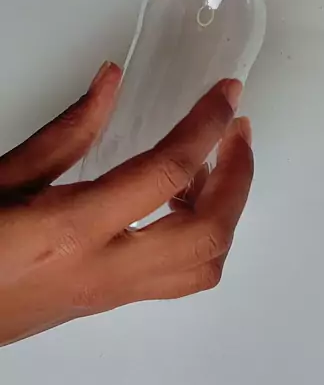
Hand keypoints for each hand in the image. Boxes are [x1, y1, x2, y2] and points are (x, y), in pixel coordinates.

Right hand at [0, 64, 252, 345]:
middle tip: (235, 131)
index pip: (165, 174)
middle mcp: (104, 270)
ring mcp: (111, 295)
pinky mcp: (108, 304)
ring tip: (212, 164)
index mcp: (72, 230)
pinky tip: (178, 200)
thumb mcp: (2, 177)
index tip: (227, 93)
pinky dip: (201, 234)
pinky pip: (179, 277)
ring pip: (203, 268)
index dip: (205, 127)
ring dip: (226, 212)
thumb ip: (65, 131)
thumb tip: (113, 80)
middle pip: (208, 236)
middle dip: (238, 179)